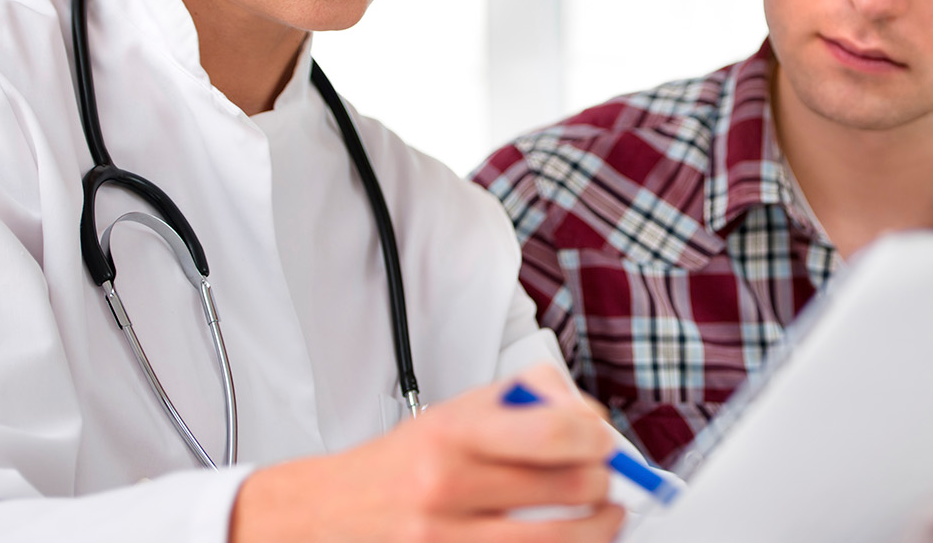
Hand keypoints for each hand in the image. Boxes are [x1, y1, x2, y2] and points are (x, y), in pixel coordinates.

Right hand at [230, 364, 622, 542]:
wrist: (327, 512)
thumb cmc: (397, 463)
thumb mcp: (450, 413)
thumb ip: (517, 403)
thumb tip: (584, 413)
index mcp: (455, 432)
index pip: (554, 431)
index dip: (597, 437)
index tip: (603, 438)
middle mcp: (451, 484)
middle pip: (568, 486)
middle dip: (603, 481)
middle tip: (605, 477)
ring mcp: (448, 535)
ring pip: (558, 538)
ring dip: (598, 527)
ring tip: (604, 515)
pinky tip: (568, 540)